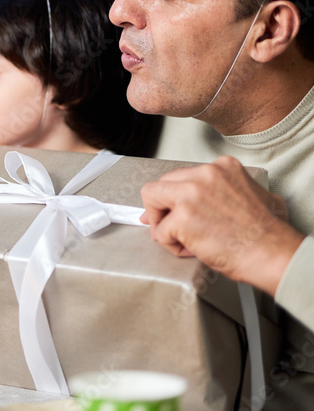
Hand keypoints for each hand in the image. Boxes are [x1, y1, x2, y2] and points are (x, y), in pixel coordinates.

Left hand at [140, 156, 303, 295]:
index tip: (176, 209)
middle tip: (169, 224)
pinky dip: (170, 244)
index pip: (184, 176)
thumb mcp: (254, 194)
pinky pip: (160, 231)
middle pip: (163, 183)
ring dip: (158, 220)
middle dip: (162, 206)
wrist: (273, 255)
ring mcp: (191, 194)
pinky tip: (190, 250)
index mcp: (222, 167)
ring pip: (150, 197)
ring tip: (177, 237)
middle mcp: (204, 174)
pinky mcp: (182, 217)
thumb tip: (200, 202)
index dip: (177, 197)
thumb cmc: (267, 233)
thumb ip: (227, 190)